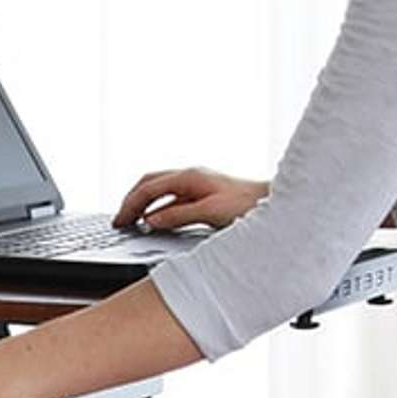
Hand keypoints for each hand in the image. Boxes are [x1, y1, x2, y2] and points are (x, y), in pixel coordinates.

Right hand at [113, 166, 267, 230]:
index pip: (148, 187)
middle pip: (149, 183)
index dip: (130, 204)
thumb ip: (178, 215)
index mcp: (189, 176)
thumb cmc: (249, 205)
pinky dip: (158, 208)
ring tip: (132, 220)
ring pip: (160, 189)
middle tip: (120, 219)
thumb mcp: (210, 213)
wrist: (276, 203)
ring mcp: (197, 184)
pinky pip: (172, 198)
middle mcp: (191, 176)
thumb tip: (151, 220)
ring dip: (143, 203)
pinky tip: (158, 220)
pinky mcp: (204, 194)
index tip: (119, 221)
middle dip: (131, 200)